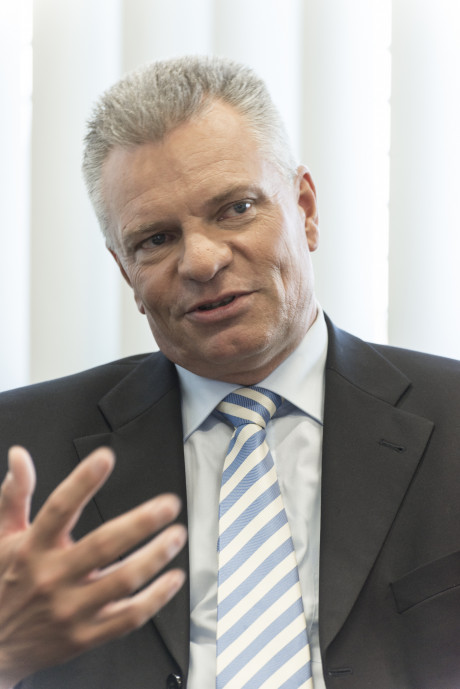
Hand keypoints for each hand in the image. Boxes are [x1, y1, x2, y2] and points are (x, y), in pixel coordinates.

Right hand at [0, 446, 186, 687]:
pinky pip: (128, 617)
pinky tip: (173, 577)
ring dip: (155, 557)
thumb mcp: (2, 537)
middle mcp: (52, 578)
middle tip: (167, 505)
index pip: (59, 508)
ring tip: (176, 536)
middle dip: (140, 523)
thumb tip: (19, 457)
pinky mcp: (85, 636)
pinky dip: (156, 598)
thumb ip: (15, 495)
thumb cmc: (5, 582)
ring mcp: (70, 610)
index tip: (105, 458)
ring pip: (122, 581)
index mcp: (32, 548)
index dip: (82, 481)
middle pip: (102, 545)